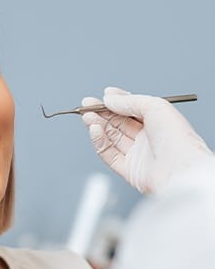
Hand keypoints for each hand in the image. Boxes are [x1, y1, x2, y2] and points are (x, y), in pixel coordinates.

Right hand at [82, 87, 212, 193]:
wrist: (181, 171)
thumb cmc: (178, 140)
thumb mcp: (155, 107)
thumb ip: (129, 101)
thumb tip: (109, 98)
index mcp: (158, 123)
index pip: (132, 110)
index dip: (116, 103)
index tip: (102, 97)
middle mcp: (147, 139)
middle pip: (118, 124)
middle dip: (101, 113)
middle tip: (87, 106)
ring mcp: (137, 155)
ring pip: (111, 138)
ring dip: (97, 125)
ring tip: (87, 117)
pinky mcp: (128, 170)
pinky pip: (108, 154)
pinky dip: (99, 141)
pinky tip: (94, 130)